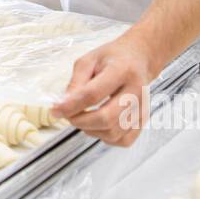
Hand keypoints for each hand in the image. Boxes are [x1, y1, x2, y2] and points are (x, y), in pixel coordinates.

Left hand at [50, 31, 158, 146]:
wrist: (138, 58)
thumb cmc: (112, 58)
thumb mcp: (88, 60)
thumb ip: (75, 82)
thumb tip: (63, 106)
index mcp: (122, 70)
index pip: (93, 94)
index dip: (71, 106)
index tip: (55, 110)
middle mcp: (136, 91)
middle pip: (106, 118)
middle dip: (80, 121)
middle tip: (68, 114)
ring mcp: (142, 108)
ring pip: (113, 132)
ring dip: (90, 130)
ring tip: (82, 117)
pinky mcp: (143, 120)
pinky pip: (123, 140)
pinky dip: (105, 137)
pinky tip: (98, 125)